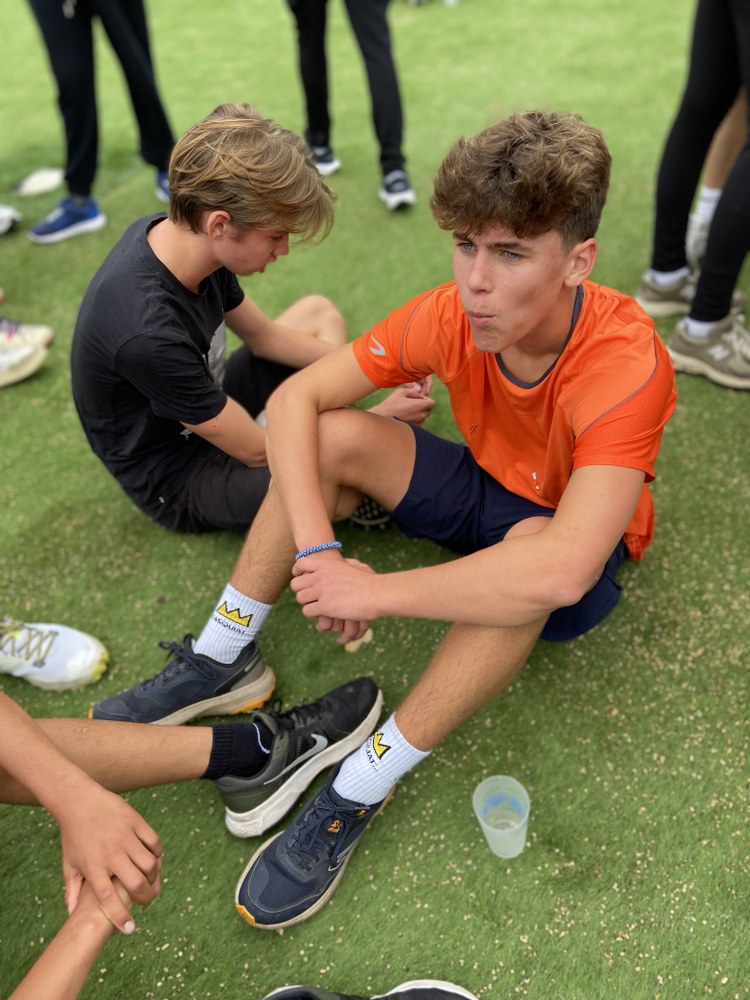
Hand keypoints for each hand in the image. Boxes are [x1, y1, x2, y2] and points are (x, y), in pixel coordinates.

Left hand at [58, 782, 162, 933]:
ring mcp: (125, 836)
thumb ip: (72, 891)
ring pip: (149, 863)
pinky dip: (158, 854)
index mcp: (93, 866)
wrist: (79, 800)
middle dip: (145, 897)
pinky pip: (155, 842)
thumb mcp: (69, 864)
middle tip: (147, 900)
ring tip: (151, 879)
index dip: (120, 915)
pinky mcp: (136, 822)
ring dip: (154, 876)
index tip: (130, 928)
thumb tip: (72, 916)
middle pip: (136, 882)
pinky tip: (153, 858)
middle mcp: (111, 853)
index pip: (109, 898)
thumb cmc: (73, 835)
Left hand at [292, 555, 376, 642]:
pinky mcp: (324, 606)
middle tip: (309, 597)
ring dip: (308, 604)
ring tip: (316, 608)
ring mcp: (321, 590)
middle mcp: (320, 575)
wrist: (377, 593)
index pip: (301, 564)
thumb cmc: (371, 581)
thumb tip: (346, 562)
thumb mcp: (357, 566)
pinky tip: (323, 616)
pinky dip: (314, 615)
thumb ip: (347, 563)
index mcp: (327, 564)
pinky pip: (308, 611)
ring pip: (301, 599)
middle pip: (296, 584)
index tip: (300, 578)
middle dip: (301, 591)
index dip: (298, 572)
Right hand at [369, 377, 434, 424]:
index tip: (418, 398)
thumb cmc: (391, 405)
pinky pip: (417, 422)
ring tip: (405, 410)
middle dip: (422, 406)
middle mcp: (421, 416)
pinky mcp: (414, 429)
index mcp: (420, 406)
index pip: (432, 403)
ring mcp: (418, 424)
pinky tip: (404, 417)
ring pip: (423, 416)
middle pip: (428, 410)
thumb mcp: (401, 392)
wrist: (383, 421)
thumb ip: (413, 391)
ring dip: (418, 412)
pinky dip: (414, 419)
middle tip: (410, 403)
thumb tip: (419, 394)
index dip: (426, 399)